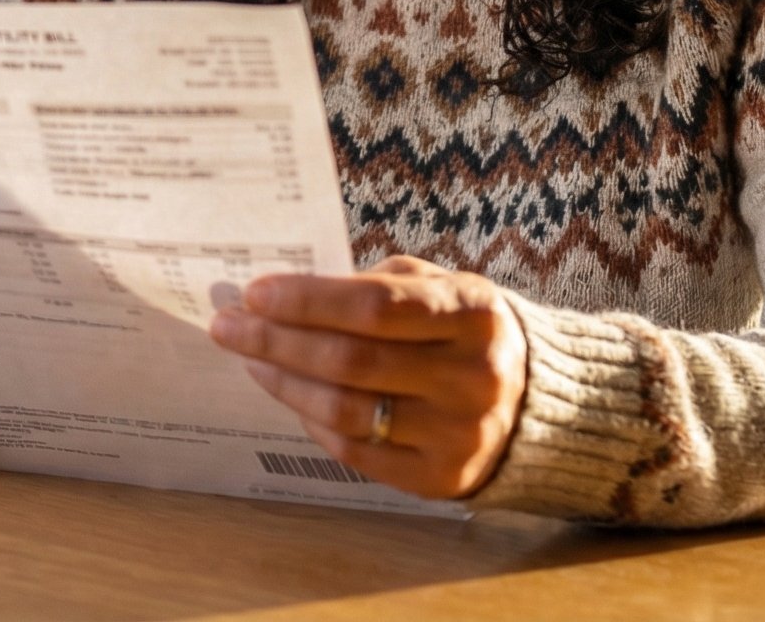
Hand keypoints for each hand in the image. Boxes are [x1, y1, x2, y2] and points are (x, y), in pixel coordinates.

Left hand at [208, 255, 527, 500]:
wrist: (537, 404)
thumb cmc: (465, 332)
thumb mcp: (442, 288)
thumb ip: (374, 286)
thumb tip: (282, 293)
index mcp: (475, 314)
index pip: (375, 306)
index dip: (308, 300)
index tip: (255, 291)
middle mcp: (471, 377)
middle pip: (351, 361)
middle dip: (277, 340)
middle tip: (228, 324)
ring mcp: (458, 434)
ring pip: (345, 410)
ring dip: (283, 381)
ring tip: (250, 358)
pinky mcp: (440, 477)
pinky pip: (354, 449)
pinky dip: (310, 418)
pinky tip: (288, 391)